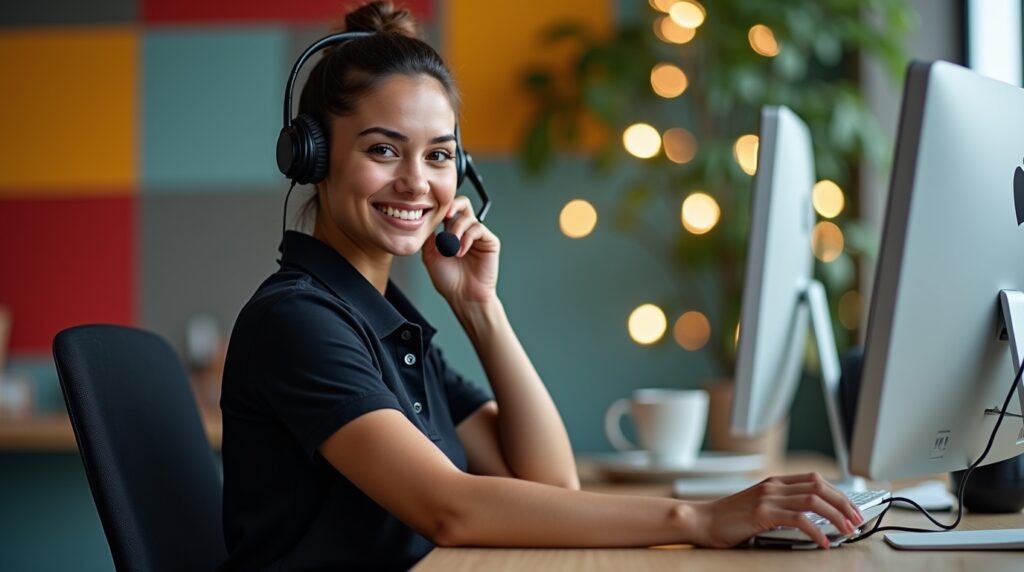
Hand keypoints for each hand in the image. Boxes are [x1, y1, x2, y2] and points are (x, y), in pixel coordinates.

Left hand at [422, 196, 499, 306]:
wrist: (463, 296)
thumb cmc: (449, 281)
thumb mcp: (430, 256)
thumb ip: (429, 237)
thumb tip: (427, 220)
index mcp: (451, 233)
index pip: (448, 211)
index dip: (441, 207)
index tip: (432, 211)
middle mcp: (465, 232)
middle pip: (463, 204)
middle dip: (453, 205)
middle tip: (446, 214)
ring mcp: (478, 236)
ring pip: (468, 218)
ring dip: (456, 231)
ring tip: (452, 249)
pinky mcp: (490, 241)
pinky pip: (478, 229)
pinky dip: (467, 238)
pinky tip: (461, 251)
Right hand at [690, 473, 863, 548]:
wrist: (702, 520)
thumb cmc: (728, 519)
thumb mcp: (758, 506)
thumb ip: (781, 506)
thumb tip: (812, 519)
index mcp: (774, 482)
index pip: (815, 480)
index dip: (838, 493)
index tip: (852, 509)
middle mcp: (773, 486)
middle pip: (820, 487)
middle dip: (844, 504)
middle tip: (856, 520)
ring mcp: (768, 498)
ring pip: (814, 501)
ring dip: (836, 516)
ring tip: (847, 531)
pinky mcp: (762, 514)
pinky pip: (798, 519)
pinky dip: (816, 531)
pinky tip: (823, 541)